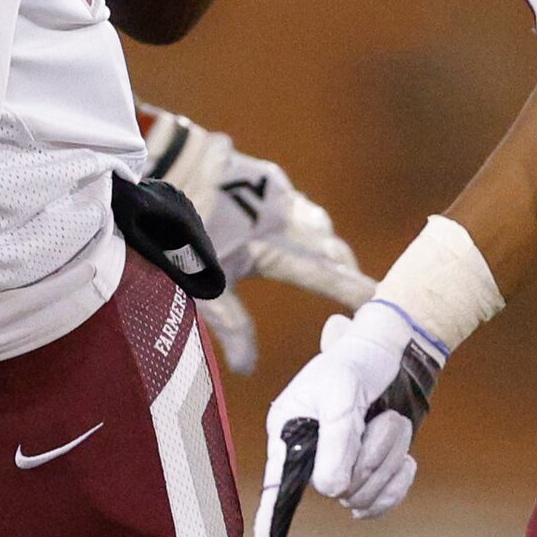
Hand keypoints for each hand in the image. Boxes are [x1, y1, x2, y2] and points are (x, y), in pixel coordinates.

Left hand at [144, 111, 372, 373]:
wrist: (157, 167)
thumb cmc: (173, 233)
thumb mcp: (199, 283)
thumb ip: (230, 323)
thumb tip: (248, 369)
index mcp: (267, 244)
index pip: (319, 272)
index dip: (350, 288)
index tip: (379, 300)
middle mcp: (280, 214)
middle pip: (326, 245)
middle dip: (343, 268)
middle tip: (359, 291)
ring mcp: (273, 190)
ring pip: (314, 220)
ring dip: (324, 243)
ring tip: (334, 264)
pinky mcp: (263, 174)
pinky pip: (295, 201)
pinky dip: (302, 221)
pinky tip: (298, 231)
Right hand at [257, 300, 444, 536]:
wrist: (393, 358)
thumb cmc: (357, 364)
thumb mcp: (341, 391)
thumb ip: (335, 439)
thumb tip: (329, 490)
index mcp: (290, 430)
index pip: (278, 482)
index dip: (272, 517)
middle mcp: (311, 455)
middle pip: (341, 489)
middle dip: (370, 456)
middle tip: (377, 419)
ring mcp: (342, 468)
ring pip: (366, 496)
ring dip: (388, 458)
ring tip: (389, 423)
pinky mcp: (368, 476)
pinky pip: (385, 501)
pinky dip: (399, 478)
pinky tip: (405, 456)